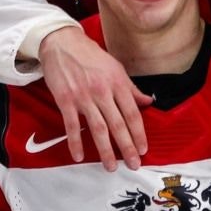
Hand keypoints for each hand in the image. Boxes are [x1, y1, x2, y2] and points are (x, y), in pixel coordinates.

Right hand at [36, 27, 150, 171]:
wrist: (62, 43)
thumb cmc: (90, 56)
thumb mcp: (115, 68)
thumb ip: (131, 88)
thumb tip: (148, 101)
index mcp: (118, 83)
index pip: (132, 113)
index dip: (139, 133)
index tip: (143, 149)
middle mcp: (103, 91)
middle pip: (118, 124)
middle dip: (127, 147)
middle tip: (133, 164)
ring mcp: (83, 96)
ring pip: (98, 128)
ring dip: (105, 150)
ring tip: (110, 167)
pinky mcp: (65, 100)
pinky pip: (72, 126)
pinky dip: (75, 142)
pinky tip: (79, 156)